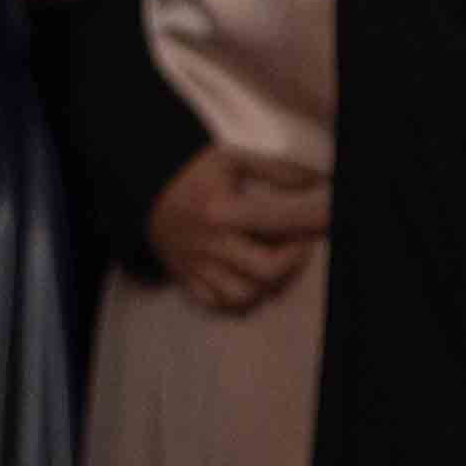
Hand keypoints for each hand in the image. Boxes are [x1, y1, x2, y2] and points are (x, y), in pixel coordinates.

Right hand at [149, 144, 329, 315]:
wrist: (144, 187)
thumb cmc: (195, 173)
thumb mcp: (236, 160)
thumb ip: (280, 172)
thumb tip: (320, 181)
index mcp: (221, 212)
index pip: (274, 242)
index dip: (301, 243)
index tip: (308, 232)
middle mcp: (208, 243)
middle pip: (264, 276)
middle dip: (289, 266)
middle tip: (293, 249)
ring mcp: (194, 264)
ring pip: (241, 297)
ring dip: (264, 286)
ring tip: (269, 264)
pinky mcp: (184, 277)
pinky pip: (215, 304)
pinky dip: (236, 300)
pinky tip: (245, 278)